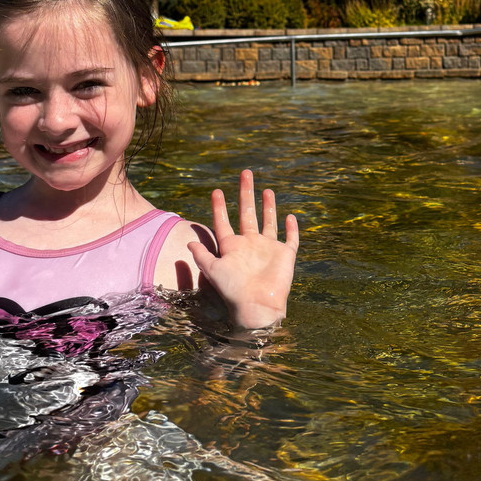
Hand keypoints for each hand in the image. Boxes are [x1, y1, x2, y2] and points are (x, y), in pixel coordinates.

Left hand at [188, 170, 298, 328]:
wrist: (258, 307)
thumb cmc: (233, 291)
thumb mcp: (213, 270)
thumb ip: (202, 256)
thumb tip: (189, 242)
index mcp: (232, 247)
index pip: (224, 222)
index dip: (219, 207)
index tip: (216, 191)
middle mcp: (250, 244)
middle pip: (247, 213)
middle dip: (246, 193)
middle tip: (245, 173)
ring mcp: (268, 249)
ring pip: (269, 222)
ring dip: (268, 206)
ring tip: (267, 190)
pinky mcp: (285, 255)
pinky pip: (290, 239)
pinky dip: (291, 228)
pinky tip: (290, 216)